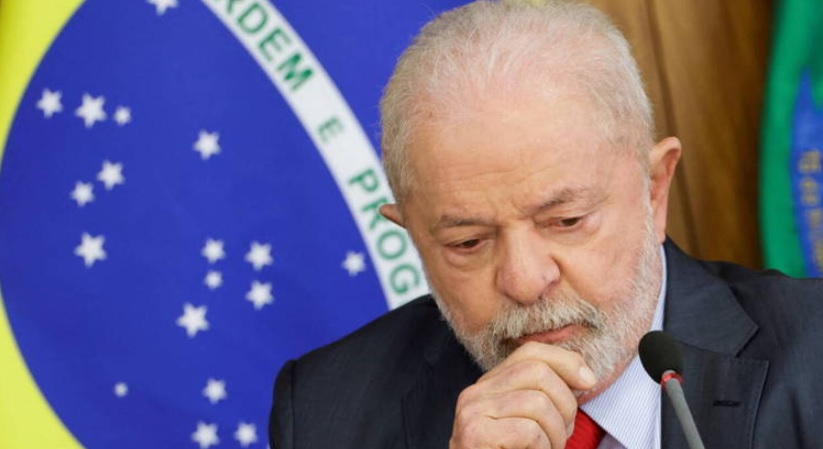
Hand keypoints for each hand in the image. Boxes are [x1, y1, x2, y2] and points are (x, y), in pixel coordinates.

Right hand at [449, 342, 597, 447]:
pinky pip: (529, 431)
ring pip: (538, 402)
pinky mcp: (475, 435)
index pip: (530, 352)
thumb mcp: (530, 423)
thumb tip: (584, 376)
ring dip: (556, 433)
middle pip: (537, 372)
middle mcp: (475, 393)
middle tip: (563, 435)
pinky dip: (543, 448)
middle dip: (565, 404)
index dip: (566, 361)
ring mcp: (471, 413)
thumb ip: (544, 396)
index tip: (589, 382)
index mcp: (489, 386)